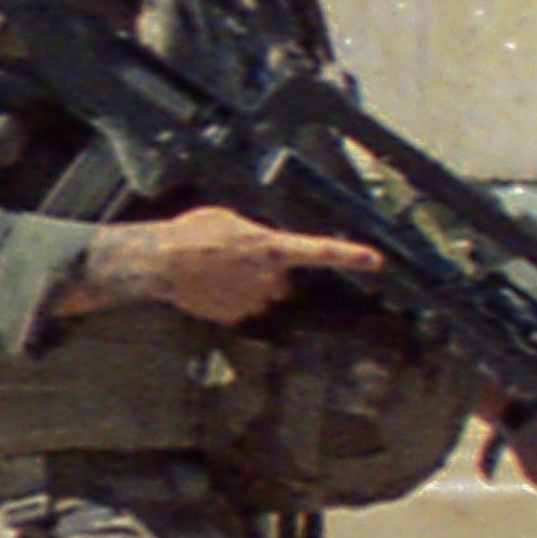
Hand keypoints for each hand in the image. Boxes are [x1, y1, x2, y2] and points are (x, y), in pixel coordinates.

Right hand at [117, 208, 381, 327]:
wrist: (162, 264)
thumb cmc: (193, 235)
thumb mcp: (231, 220)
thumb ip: (258, 234)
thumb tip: (268, 242)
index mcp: (270, 247)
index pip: (318, 251)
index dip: (349, 257)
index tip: (375, 261)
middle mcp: (268, 278)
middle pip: (285, 278)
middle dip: (271, 271)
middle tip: (240, 258)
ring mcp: (254, 301)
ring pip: (266, 294)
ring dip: (252, 285)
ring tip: (221, 270)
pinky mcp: (237, 317)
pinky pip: (246, 307)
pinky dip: (234, 299)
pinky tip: (213, 285)